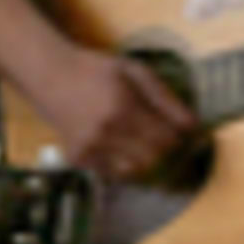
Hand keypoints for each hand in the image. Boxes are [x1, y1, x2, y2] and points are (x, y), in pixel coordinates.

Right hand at [36, 38, 199, 187]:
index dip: (177, 136)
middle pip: (154, 158)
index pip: (167, 139)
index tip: (176, 129)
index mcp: (124, 107)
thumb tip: (193, 125)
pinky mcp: (78, 158)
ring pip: (135, 170)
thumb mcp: (135, 71)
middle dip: (162, 148)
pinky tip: (115, 144)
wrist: (50, 75)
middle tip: (158, 134)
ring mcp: (90, 148)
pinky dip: (121, 164)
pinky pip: (112, 174)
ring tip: (136, 139)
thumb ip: (164, 97)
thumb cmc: (97, 69)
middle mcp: (106, 132)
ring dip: (143, 158)